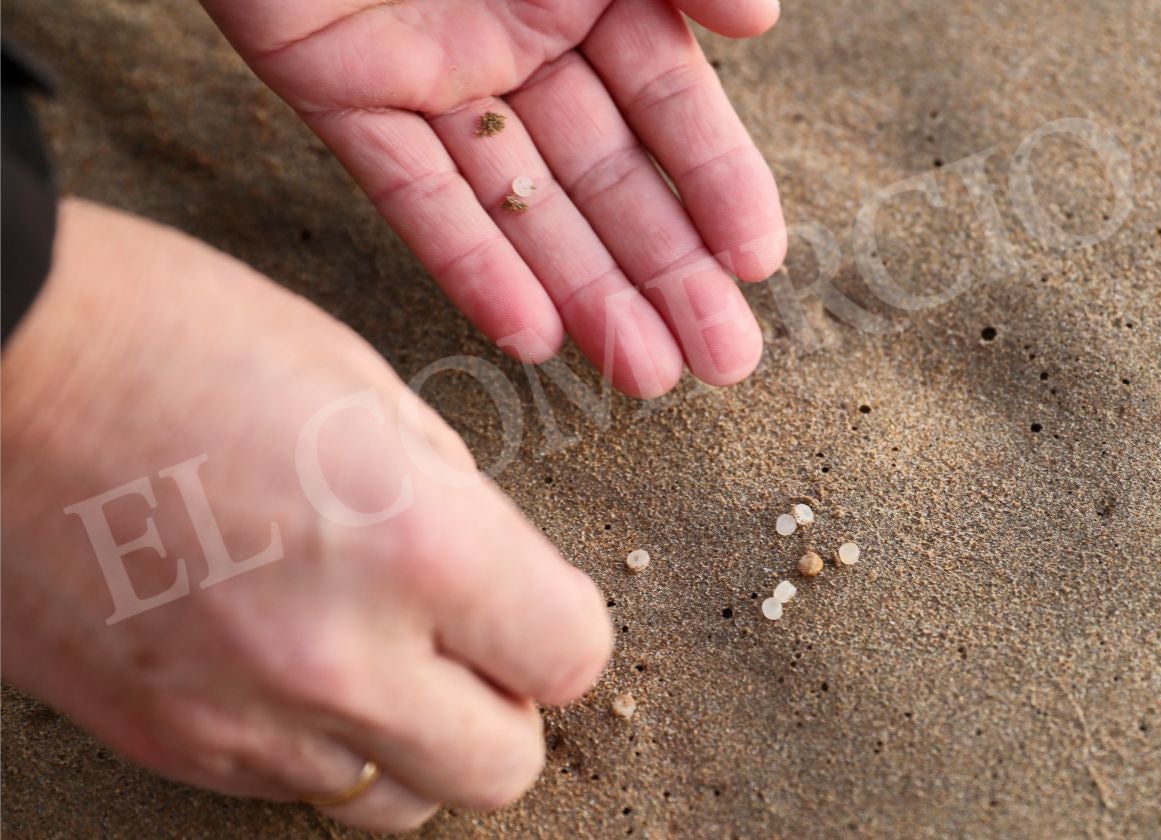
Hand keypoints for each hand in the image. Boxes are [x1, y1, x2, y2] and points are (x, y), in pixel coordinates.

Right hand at [1, 199, 611, 832]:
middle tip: (472, 636)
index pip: (569, 656)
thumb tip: (494, 571)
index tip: (534, 597)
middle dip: (506, 702)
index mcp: (409, 542)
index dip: (561, 623)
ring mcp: (240, 717)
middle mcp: (335, 657)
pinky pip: (289, 786)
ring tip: (374, 647)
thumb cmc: (171, 336)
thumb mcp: (358, 384)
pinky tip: (285, 652)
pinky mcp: (163, 741)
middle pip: (501, 768)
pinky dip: (318, 738)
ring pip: (395, 800)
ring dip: (413, 735)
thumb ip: (451, 497)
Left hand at [202, 0, 787, 396]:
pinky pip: (411, 195)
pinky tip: (530, 338)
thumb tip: (760, 25)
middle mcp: (521, 44)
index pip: (671, 109)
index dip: (718, 188)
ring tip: (645, 375)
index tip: (758, 266)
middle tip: (723, 360)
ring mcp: (435, 77)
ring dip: (586, 292)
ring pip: (521, 206)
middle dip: (667, 273)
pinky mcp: (343, 94)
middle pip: (607, 180)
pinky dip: (467, 266)